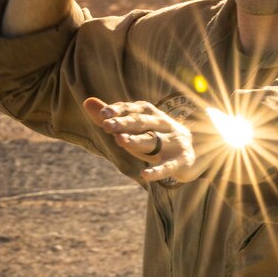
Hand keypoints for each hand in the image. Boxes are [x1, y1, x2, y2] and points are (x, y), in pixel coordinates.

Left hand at [83, 97, 204, 182]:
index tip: (104, 114)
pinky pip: (167, 167)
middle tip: (106, 125)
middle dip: (125, 124)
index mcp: (153, 114)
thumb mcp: (136, 127)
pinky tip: (144, 175)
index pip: (135, 109)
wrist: (190, 153)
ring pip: (153, 142)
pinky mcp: (180, 161)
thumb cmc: (156, 137)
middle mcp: (165, 125)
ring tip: (120, 141)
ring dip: (137, 141)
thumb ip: (112, 116)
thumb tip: (86, 101)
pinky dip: (157, 171)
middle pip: (143, 123)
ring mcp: (174, 142)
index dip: (120, 110)